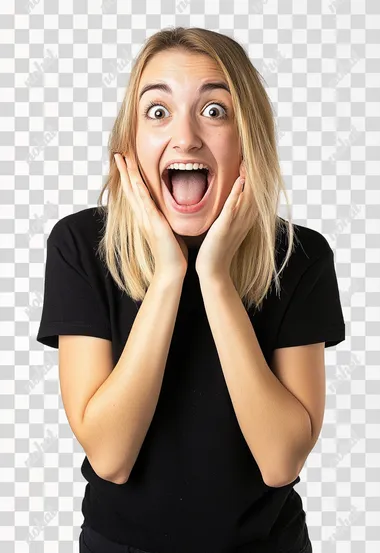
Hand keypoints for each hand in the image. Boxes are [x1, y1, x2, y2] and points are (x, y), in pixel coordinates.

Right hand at [114, 153, 187, 278]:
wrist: (171, 271)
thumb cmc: (172, 253)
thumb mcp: (168, 230)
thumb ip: (166, 218)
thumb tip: (169, 210)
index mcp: (147, 217)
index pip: (136, 192)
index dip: (130, 177)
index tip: (126, 161)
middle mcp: (143, 216)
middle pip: (130, 188)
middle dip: (124, 171)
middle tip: (118, 153)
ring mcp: (147, 220)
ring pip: (135, 192)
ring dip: (128, 175)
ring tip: (122, 159)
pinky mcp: (154, 225)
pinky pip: (146, 204)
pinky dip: (140, 191)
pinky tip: (136, 180)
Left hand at [195, 161, 255, 279]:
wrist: (213, 270)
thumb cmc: (217, 248)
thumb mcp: (228, 225)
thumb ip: (232, 211)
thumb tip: (233, 195)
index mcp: (247, 216)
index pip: (256, 190)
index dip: (257, 173)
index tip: (254, 155)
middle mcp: (246, 217)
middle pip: (257, 189)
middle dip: (257, 170)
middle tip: (255, 149)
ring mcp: (238, 222)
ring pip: (249, 195)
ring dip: (250, 176)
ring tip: (249, 157)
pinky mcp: (226, 226)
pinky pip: (234, 207)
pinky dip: (237, 193)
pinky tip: (239, 180)